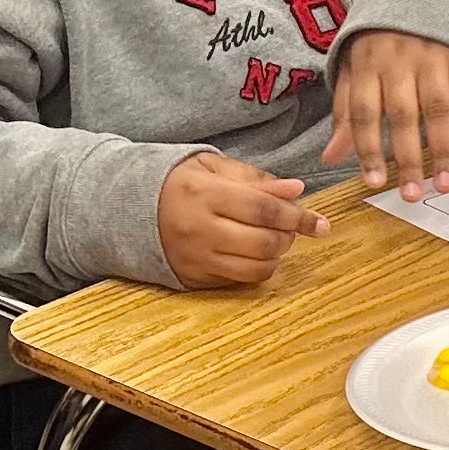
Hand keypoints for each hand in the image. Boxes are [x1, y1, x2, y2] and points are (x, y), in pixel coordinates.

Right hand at [158, 153, 330, 288]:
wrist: (127, 207)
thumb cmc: (178, 182)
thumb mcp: (213, 167)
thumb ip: (256, 179)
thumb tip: (296, 190)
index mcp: (206, 194)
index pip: (264, 210)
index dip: (299, 217)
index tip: (321, 224)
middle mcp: (200, 229)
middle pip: (264, 243)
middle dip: (289, 237)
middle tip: (291, 227)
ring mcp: (196, 258)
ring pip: (255, 269)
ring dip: (275, 256)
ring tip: (273, 240)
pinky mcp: (192, 278)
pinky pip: (237, 281)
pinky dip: (255, 269)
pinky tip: (252, 253)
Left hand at [325, 30, 448, 199]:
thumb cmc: (382, 43)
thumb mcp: (356, 69)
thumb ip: (346, 113)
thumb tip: (331, 158)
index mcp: (367, 65)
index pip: (363, 112)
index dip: (368, 149)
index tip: (373, 183)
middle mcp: (400, 61)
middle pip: (403, 115)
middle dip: (408, 158)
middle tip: (412, 194)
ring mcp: (435, 58)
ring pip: (440, 109)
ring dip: (444, 150)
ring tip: (445, 185)